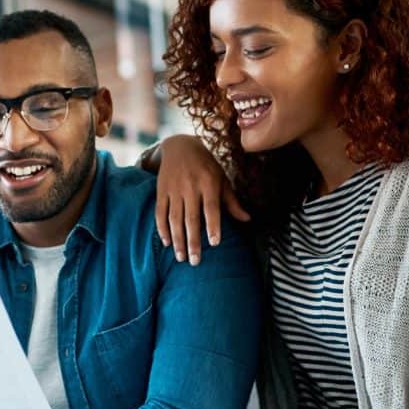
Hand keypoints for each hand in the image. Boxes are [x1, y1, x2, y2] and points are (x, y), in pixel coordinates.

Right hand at [141, 134, 249, 264]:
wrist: (179, 147)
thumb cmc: (206, 167)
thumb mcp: (221, 180)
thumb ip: (232, 201)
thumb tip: (248, 219)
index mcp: (208, 183)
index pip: (211, 208)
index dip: (213, 225)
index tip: (214, 243)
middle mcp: (190, 186)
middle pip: (191, 218)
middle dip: (192, 241)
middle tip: (195, 262)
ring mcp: (174, 189)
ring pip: (174, 218)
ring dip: (177, 240)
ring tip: (181, 258)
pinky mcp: (161, 191)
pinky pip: (160, 213)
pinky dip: (162, 229)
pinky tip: (166, 243)